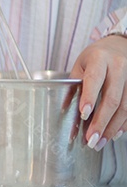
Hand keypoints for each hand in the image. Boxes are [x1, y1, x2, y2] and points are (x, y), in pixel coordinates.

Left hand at [70, 34, 126, 149]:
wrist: (119, 45)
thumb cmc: (96, 56)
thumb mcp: (80, 65)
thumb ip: (74, 86)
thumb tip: (66, 112)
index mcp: (99, 58)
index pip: (94, 79)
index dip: (89, 98)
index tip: (83, 114)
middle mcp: (119, 66)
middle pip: (112, 98)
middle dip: (101, 122)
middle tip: (91, 139)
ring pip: (125, 106)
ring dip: (112, 127)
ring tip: (100, 141)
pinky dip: (124, 123)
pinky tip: (115, 133)